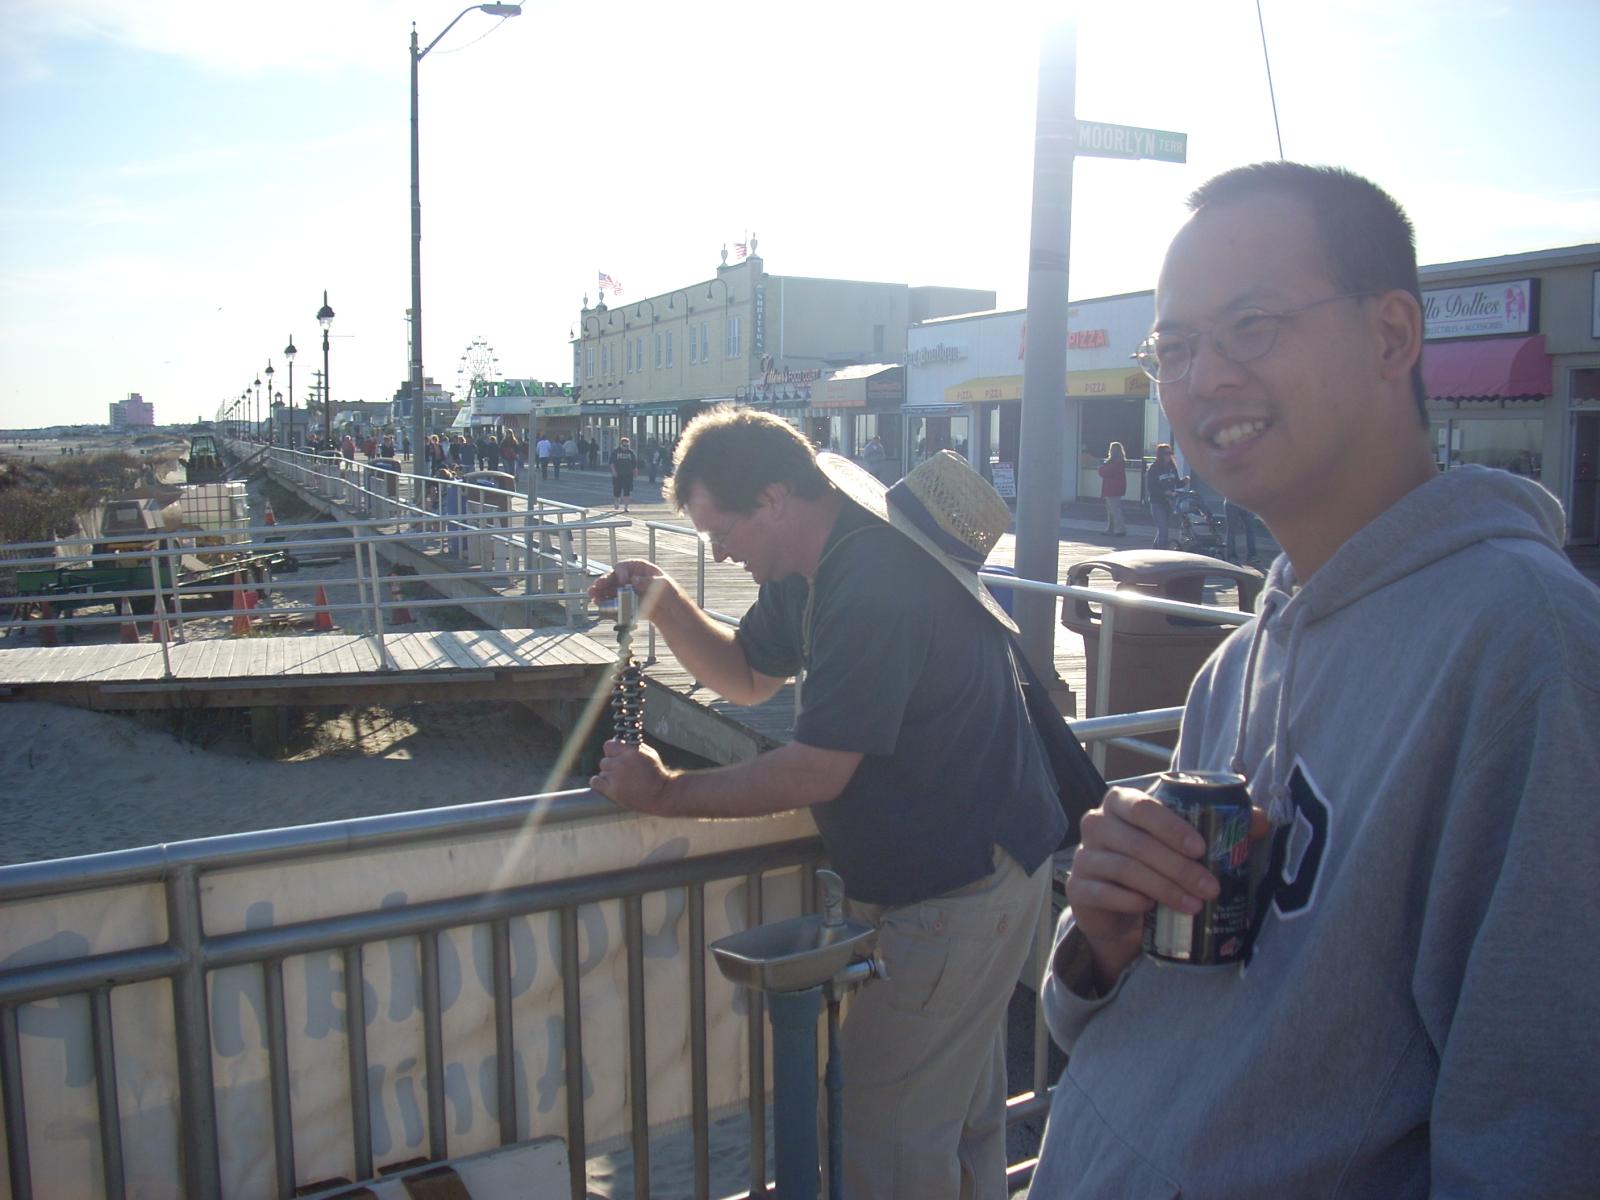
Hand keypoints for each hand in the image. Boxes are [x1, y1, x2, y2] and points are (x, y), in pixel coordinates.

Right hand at [588, 559, 666, 605]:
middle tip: (597, 587)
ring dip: (600, 592)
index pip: (623, 567)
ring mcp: (624, 589)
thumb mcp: (662, 584)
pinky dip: (605, 602)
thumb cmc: (668, 592)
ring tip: (593, 596)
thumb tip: (634, 580)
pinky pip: (611, 600)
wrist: (668, 609)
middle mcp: (628, 577)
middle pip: (612, 577)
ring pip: (608, 589)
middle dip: (603, 582)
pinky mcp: (622, 601)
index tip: (622, 582)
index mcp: (637, 568)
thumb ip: (648, 582)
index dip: (621, 574)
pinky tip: (599, 603)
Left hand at [590, 739, 673, 813]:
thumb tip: (622, 743)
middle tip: (622, 773)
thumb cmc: (657, 774)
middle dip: (612, 766)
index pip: (609, 745)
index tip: (617, 757)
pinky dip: (600, 783)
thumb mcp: (650, 754)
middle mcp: (621, 763)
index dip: (612, 751)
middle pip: (604, 760)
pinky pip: (595, 782)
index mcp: (630, 752)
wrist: (662, 795)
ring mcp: (615, 777)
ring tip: (621, 782)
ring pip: (602, 771)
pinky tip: (608, 786)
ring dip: (608, 776)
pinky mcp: (612, 790)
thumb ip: (633, 748)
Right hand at [1065, 787, 1269, 985]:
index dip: (1171, 826)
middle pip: (1137, 843)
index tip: (1201, 848)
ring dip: (1163, 888)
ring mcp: (1084, 857)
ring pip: (1124, 869)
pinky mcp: (1078, 889)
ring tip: (1194, 905)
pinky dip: (1131, 901)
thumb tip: (1263, 819)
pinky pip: (1103, 892)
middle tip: (1210, 887)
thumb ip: (1222, 827)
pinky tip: (1151, 909)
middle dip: (1178, 867)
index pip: (1142, 805)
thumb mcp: (1184, 845)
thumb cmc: (1156, 865)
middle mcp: (1097, 824)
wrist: (1122, 907)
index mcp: (1122, 803)